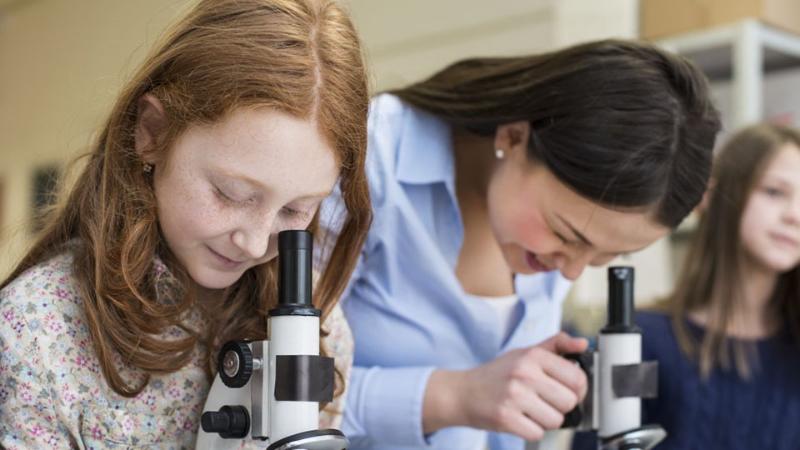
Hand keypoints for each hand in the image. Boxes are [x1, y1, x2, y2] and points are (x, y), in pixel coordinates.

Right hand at [423, 332, 587, 440]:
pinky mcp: (505, 418)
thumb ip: (555, 346)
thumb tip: (583, 344)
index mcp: (533, 356)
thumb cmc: (496, 374)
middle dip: (561, 406)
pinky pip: (537, 433)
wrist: (462, 393)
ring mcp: (514, 396)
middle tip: (545, 402)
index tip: (568, 392)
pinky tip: (520, 419)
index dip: (578, 389)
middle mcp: (524, 374)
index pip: (577, 378)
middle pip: (569, 402)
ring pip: (556, 420)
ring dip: (546, 420)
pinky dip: (531, 430)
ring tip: (531, 411)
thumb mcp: (524, 353)